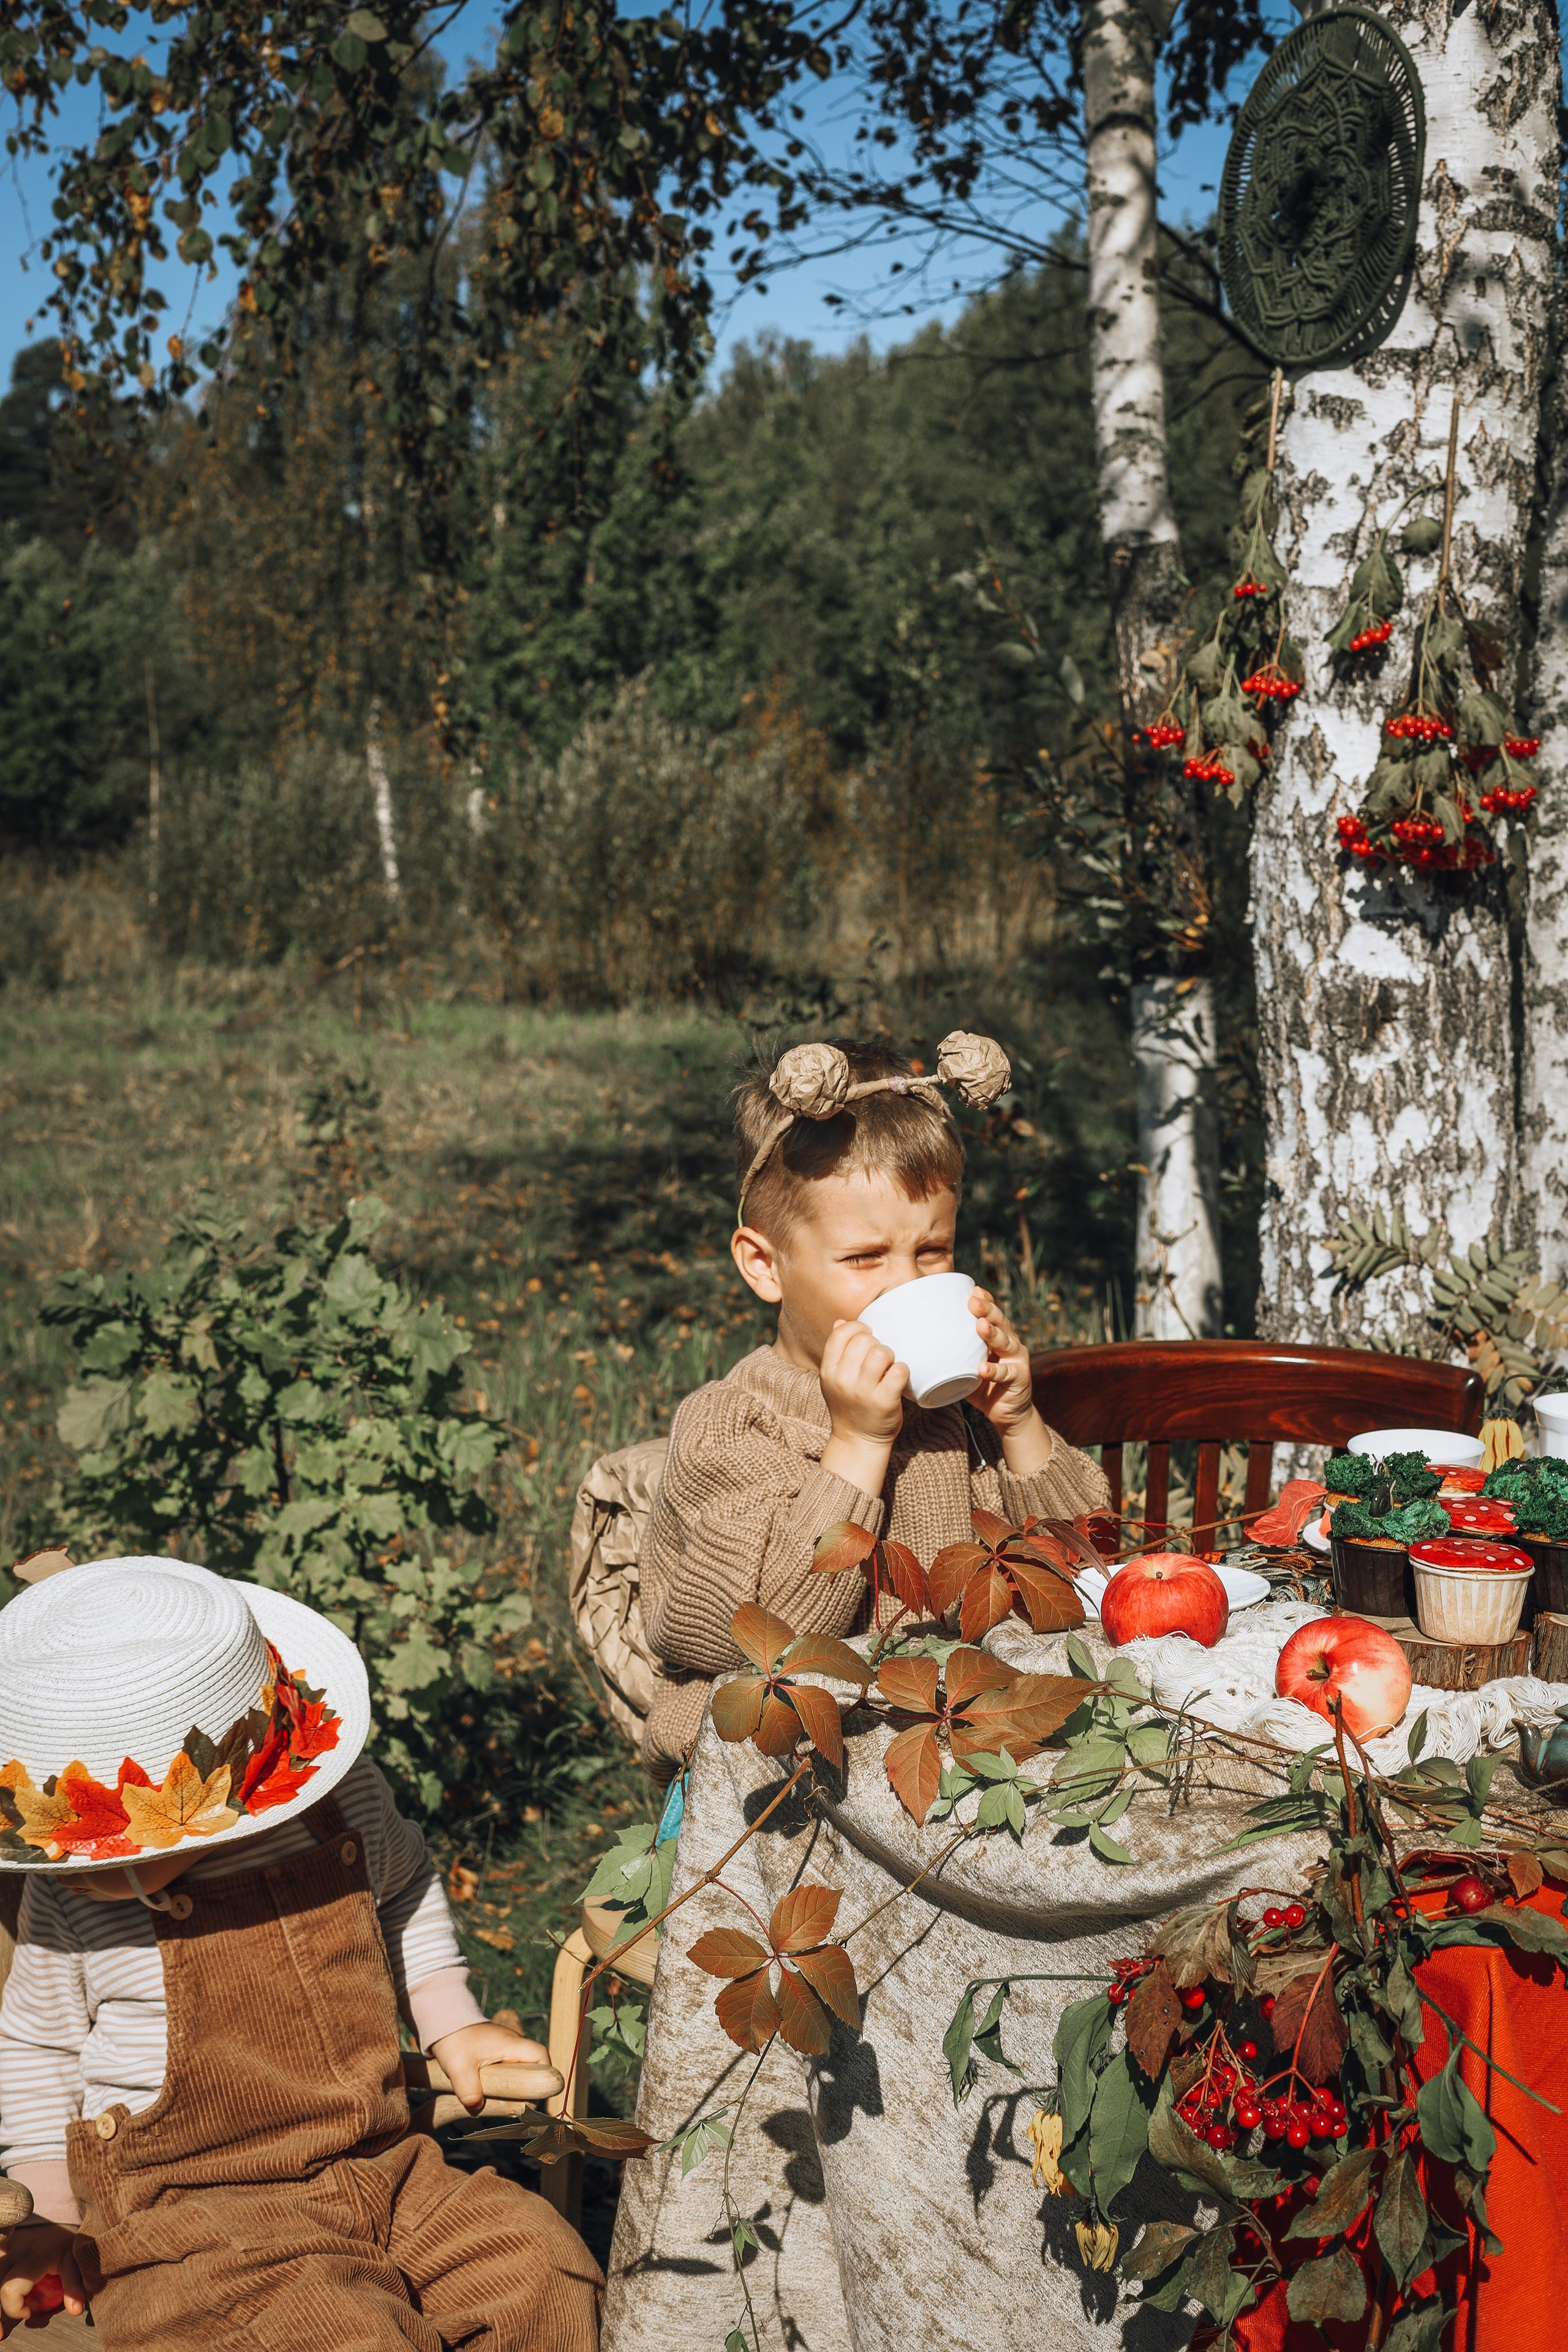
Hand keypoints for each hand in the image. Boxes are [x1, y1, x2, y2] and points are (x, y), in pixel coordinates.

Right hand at [0, 2225, 84, 2334]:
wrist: (53, 2219)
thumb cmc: (63, 2243)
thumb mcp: (74, 2260)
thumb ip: (74, 2285)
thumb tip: (76, 2311)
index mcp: (30, 2258)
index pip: (10, 2288)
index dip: (14, 2309)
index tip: (28, 2314)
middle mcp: (10, 2256)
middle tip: (3, 2333)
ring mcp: (1, 2254)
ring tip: (3, 2326)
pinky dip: (1, 2295)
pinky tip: (6, 2308)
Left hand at [428, 2020, 555, 2116]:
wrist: (442, 2022)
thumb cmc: (453, 2040)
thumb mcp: (458, 2066)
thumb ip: (468, 2089)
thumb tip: (476, 2107)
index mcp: (511, 2044)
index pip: (541, 2056)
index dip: (543, 2076)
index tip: (530, 2097)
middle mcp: (512, 2047)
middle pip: (532, 2070)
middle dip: (525, 2091)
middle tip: (510, 2108)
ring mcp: (503, 2051)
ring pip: (518, 2074)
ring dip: (510, 2091)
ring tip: (495, 2104)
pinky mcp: (494, 2057)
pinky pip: (506, 2074)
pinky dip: (500, 2087)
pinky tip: (485, 2097)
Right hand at [819, 1318, 903, 1494]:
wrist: (858, 1441)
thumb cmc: (849, 1405)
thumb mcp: (834, 1379)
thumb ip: (837, 1351)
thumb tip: (841, 1321)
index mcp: (828, 1372)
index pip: (840, 1335)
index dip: (857, 1327)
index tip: (868, 1333)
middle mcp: (843, 1381)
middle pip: (863, 1341)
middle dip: (877, 1343)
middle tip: (880, 1356)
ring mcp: (863, 1392)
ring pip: (881, 1353)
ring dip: (890, 1355)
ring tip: (888, 1366)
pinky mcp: (884, 1402)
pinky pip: (898, 1371)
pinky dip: (902, 1370)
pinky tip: (898, 1377)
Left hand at [967, 1289, 1052, 1474]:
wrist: (1006, 1413)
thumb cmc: (982, 1385)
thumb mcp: (965, 1364)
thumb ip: (951, 1353)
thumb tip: (914, 1342)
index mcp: (997, 1335)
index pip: (992, 1313)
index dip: (985, 1300)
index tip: (972, 1289)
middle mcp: (1010, 1342)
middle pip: (1000, 1322)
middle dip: (987, 1310)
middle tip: (973, 1301)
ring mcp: (1017, 1359)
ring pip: (1005, 1343)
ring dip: (992, 1334)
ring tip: (980, 1326)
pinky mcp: (1019, 1378)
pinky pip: (1006, 1373)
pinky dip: (994, 1370)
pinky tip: (983, 1368)